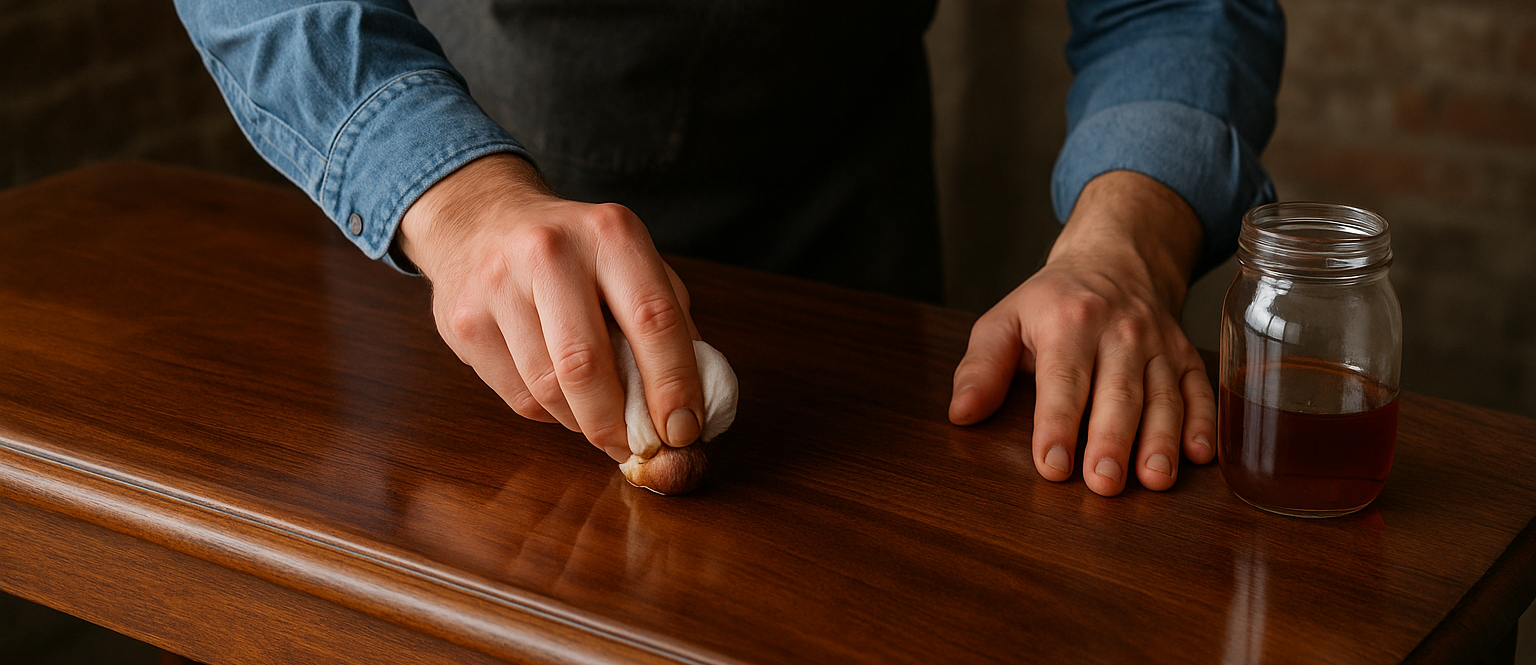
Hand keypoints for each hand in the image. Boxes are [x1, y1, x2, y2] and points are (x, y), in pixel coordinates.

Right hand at [398, 154, 703, 462]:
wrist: (482, 219)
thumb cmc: (577, 253)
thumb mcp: (632, 262)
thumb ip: (669, 321)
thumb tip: (695, 404)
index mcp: (610, 233)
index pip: (653, 319)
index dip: (674, 385)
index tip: (685, 430)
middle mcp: (551, 252)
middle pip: (588, 364)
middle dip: (618, 422)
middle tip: (638, 448)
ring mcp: (498, 285)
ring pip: (548, 389)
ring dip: (584, 422)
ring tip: (601, 421)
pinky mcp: (464, 321)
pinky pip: (517, 396)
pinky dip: (550, 414)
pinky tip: (561, 397)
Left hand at [948, 171, 1215, 495]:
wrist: (1117, 260)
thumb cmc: (1053, 302)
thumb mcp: (1005, 320)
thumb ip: (982, 367)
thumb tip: (962, 414)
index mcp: (1068, 321)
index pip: (1063, 379)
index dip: (1057, 424)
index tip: (1053, 465)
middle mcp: (1120, 332)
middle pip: (1117, 392)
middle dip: (1112, 440)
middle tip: (1104, 483)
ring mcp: (1159, 345)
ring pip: (1163, 396)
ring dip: (1161, 440)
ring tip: (1154, 479)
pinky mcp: (1186, 357)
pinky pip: (1200, 390)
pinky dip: (1205, 423)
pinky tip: (1201, 455)